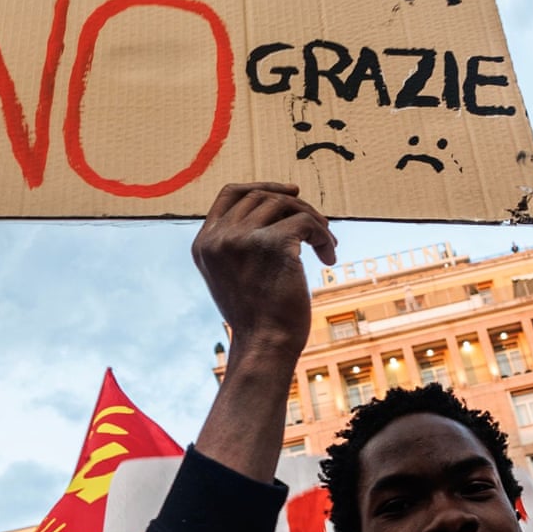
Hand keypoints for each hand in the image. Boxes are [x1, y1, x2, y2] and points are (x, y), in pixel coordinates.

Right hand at [191, 183, 336, 365]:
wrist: (265, 344)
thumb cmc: (258, 317)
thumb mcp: (234, 276)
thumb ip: (239, 244)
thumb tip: (276, 209)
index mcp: (204, 243)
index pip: (230, 194)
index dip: (262, 187)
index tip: (292, 193)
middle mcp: (217, 238)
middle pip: (261, 196)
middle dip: (295, 205)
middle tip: (319, 223)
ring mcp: (241, 239)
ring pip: (285, 205)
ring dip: (313, 220)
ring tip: (326, 243)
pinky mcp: (271, 243)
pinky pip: (306, 222)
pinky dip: (323, 236)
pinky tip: (328, 258)